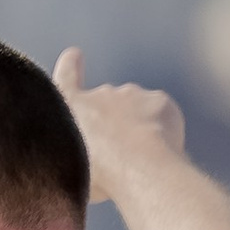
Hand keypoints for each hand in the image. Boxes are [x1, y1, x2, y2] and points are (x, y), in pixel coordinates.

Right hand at [53, 48, 185, 207]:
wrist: (136, 167)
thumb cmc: (98, 176)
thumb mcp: (69, 167)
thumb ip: (75, 153)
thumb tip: (84, 163)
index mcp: (71, 108)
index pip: (66, 79)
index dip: (70, 66)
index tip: (75, 54)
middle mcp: (100, 93)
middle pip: (109, 104)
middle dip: (116, 123)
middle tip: (122, 156)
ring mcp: (131, 94)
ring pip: (138, 111)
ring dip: (139, 128)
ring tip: (141, 161)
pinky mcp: (159, 100)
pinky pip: (161, 115)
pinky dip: (162, 131)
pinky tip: (159, 153)